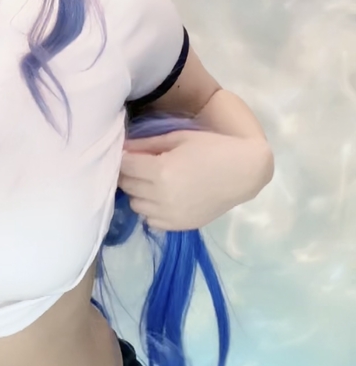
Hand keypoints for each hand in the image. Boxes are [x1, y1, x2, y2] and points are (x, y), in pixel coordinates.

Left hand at [118, 129, 271, 230]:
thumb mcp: (178, 139)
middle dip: (129, 173)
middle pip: (127, 185)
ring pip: (135, 204)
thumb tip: (122, 147)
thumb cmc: (212, 148)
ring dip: (139, 192)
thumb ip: (146, 144)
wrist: (244, 173)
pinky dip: (151, 209)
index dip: (124, 157)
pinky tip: (163, 197)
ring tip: (153, 182)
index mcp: (161, 171)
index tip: (129, 153)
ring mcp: (169, 214)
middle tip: (141, 165)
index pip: (124, 165)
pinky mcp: (178, 226)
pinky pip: (150, 220)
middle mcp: (161, 196)